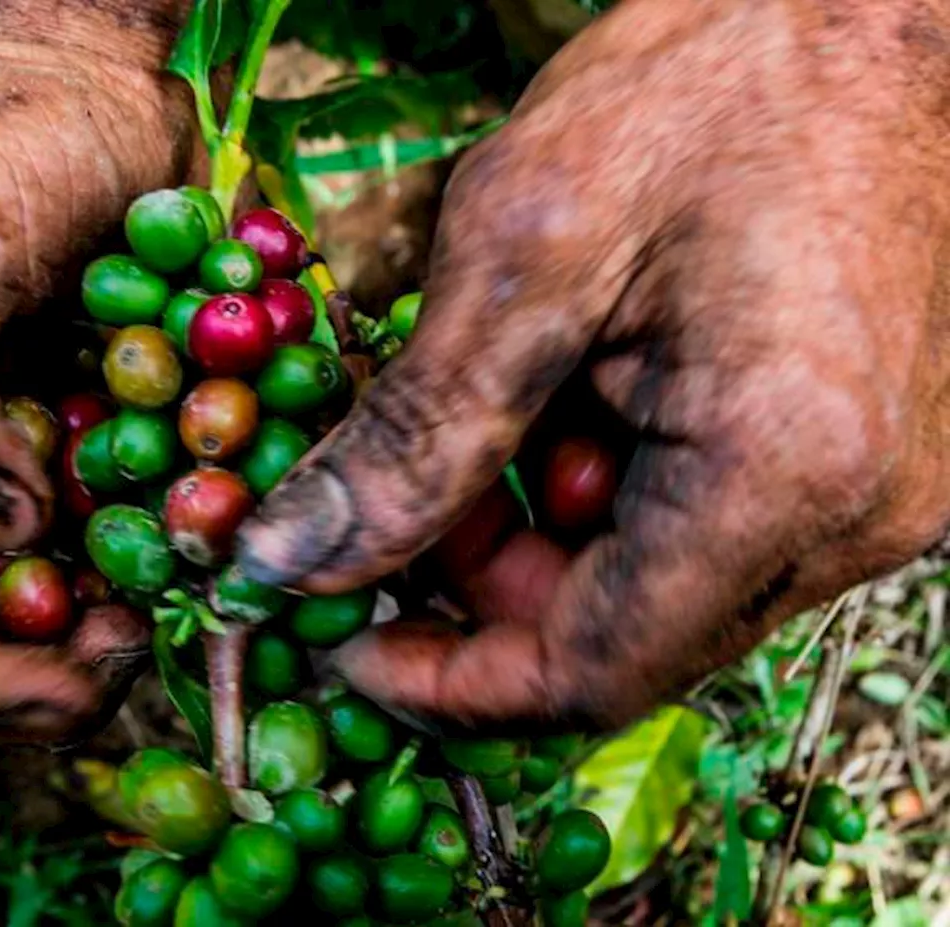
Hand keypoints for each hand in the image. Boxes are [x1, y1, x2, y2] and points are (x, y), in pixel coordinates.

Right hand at [0, 2, 197, 743]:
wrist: (98, 107)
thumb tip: (6, 532)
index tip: (61, 680)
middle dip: (44, 676)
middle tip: (135, 646)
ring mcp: (13, 486)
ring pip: (51, 623)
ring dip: (117, 632)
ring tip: (182, 590)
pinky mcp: (96, 465)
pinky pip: (130, 554)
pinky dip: (173, 566)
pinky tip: (214, 532)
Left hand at [239, 0, 949, 732]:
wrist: (869, 3)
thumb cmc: (712, 84)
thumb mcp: (521, 254)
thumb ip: (412, 435)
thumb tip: (293, 558)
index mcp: (783, 471)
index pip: (594, 672)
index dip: (452, 684)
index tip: (348, 649)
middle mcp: (862, 513)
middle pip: (630, 641)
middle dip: (489, 592)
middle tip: (405, 500)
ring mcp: (882, 490)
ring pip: (665, 592)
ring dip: (544, 538)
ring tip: (493, 413)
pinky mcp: (871, 455)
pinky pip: (713, 531)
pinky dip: (613, 493)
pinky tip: (578, 392)